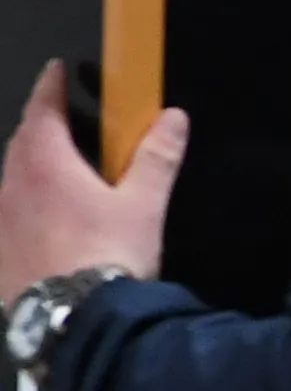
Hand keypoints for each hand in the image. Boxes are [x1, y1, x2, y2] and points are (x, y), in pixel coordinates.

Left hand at [0, 61, 183, 293]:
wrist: (74, 320)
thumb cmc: (109, 253)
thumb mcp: (144, 205)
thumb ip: (156, 158)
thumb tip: (173, 116)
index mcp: (45, 163)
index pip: (43, 109)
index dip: (51, 86)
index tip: (57, 70)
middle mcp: (12, 184)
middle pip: (21, 142)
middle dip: (39, 126)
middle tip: (61, 122)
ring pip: (11, 179)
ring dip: (29, 168)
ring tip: (55, 174)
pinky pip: (6, 216)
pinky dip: (22, 206)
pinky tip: (41, 223)